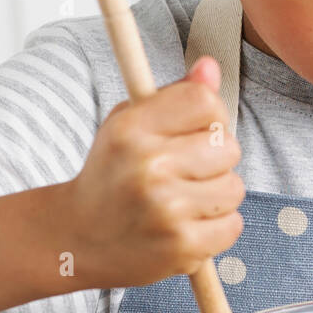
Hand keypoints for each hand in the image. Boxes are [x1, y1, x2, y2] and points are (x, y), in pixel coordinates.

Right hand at [64, 55, 244, 287]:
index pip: (205, 102)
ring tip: (184, 201)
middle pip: (229, 146)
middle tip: (187, 172)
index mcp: (133, 129)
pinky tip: (186, 225)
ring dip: (216, 196)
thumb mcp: (129, 125)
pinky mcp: (183, 246)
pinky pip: (232, 226)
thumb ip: (175, 96)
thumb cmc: (111, 176)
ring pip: (234, 188)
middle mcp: (149, 167)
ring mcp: (167, 210)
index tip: (198, 131)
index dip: (212, 117)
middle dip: (215, 159)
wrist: (78, 238)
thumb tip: (211, 67)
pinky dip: (216, 228)